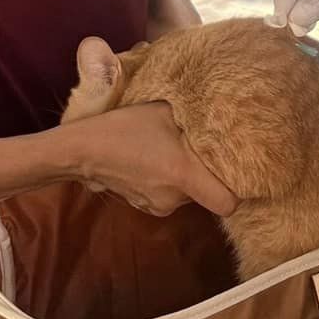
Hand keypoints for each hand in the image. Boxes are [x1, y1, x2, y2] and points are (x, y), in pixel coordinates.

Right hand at [69, 101, 236, 218]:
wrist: (81, 151)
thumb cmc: (125, 126)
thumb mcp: (165, 112)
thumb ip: (196, 119)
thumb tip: (220, 119)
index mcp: (185, 175)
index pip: (228, 204)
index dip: (237, 191)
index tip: (235, 172)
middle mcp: (175, 198)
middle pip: (207, 194)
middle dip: (206, 174)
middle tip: (198, 150)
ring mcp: (158, 206)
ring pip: (187, 193)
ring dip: (185, 177)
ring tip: (172, 151)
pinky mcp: (144, 207)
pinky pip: (169, 195)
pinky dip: (168, 182)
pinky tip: (154, 161)